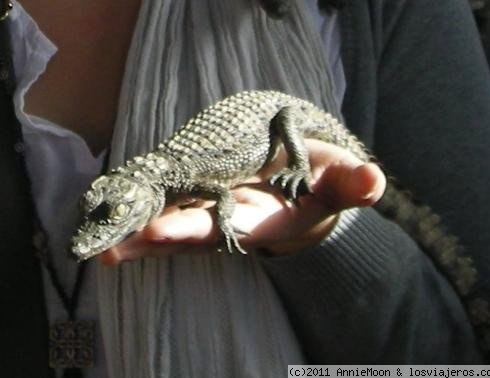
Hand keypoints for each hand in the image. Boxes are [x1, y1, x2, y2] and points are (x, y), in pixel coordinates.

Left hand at [99, 139, 385, 264]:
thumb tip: (373, 181)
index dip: (192, 230)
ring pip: (173, 225)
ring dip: (138, 234)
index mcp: (259, 219)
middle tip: (110, 247)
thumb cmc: (319, 188)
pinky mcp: (202, 202)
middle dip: (152, 241)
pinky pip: (171, 208)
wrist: (302, 196)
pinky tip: (117, 214)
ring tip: (103, 242)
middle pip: (186, 234)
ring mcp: (212, 214)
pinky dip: (145, 213)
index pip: (222, 228)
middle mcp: (229, 221)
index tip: (158, 231)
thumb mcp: (337, 183)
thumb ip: (352, 184)